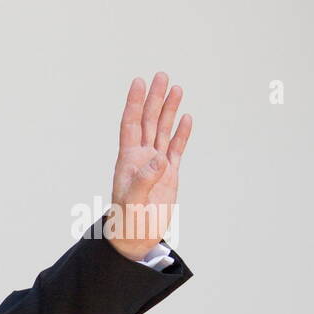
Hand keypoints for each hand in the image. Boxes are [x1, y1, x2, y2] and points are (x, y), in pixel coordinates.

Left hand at [107, 71, 193, 260]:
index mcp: (128, 160)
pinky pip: (176, 149)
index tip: (139, 82)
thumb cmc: (128, 221)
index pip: (131, 125)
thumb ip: (144, 179)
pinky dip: (181, 133)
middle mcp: (141, 158)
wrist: (135, 237)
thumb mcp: (134, 201)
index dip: (134, 103)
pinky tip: (185, 117)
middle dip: (154, 99)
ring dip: (168, 110)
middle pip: (148, 122)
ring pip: (163, 131)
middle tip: (161, 76)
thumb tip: (159, 158)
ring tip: (176, 88)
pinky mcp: (169, 175)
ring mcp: (156, 165)